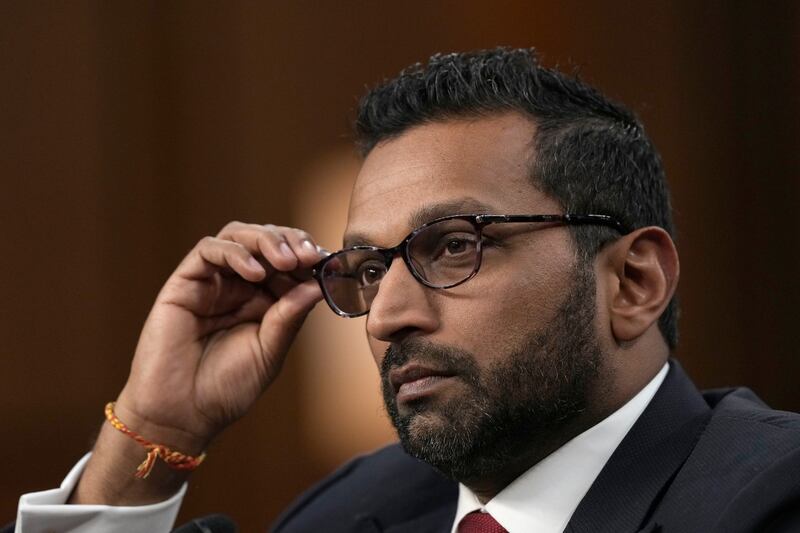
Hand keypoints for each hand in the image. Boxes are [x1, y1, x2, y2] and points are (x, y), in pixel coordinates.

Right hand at [116, 221, 324, 451]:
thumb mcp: (270, 350)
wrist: (183, 414)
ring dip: (266, 241)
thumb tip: (319, 284)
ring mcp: (211, 281)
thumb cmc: (226, 388)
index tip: (324, 263)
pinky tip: (255, 273)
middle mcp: (237, 285)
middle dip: (290, 241)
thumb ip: (290, 315)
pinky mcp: (185, 282)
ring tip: (285, 261)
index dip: (306, 256)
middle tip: (307, 256)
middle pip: (265, 240)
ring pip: (238, 236)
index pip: (287, 261)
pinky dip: (235, 253)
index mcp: (262, 300)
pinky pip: (209, 250)